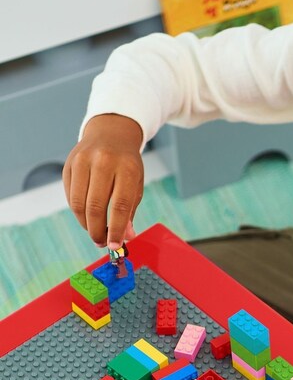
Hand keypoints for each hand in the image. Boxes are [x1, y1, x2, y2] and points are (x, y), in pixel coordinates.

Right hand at [63, 114, 143, 249]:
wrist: (110, 133)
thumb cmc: (126, 164)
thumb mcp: (135, 184)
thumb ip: (129, 211)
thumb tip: (125, 237)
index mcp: (126, 168)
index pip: (120, 205)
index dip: (116, 229)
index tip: (115, 246)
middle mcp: (103, 162)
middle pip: (95, 206)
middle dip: (97, 230)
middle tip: (102, 243)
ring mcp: (83, 161)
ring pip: (78, 203)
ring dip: (85, 224)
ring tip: (95, 232)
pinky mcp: (69, 164)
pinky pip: (70, 195)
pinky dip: (78, 212)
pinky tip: (86, 216)